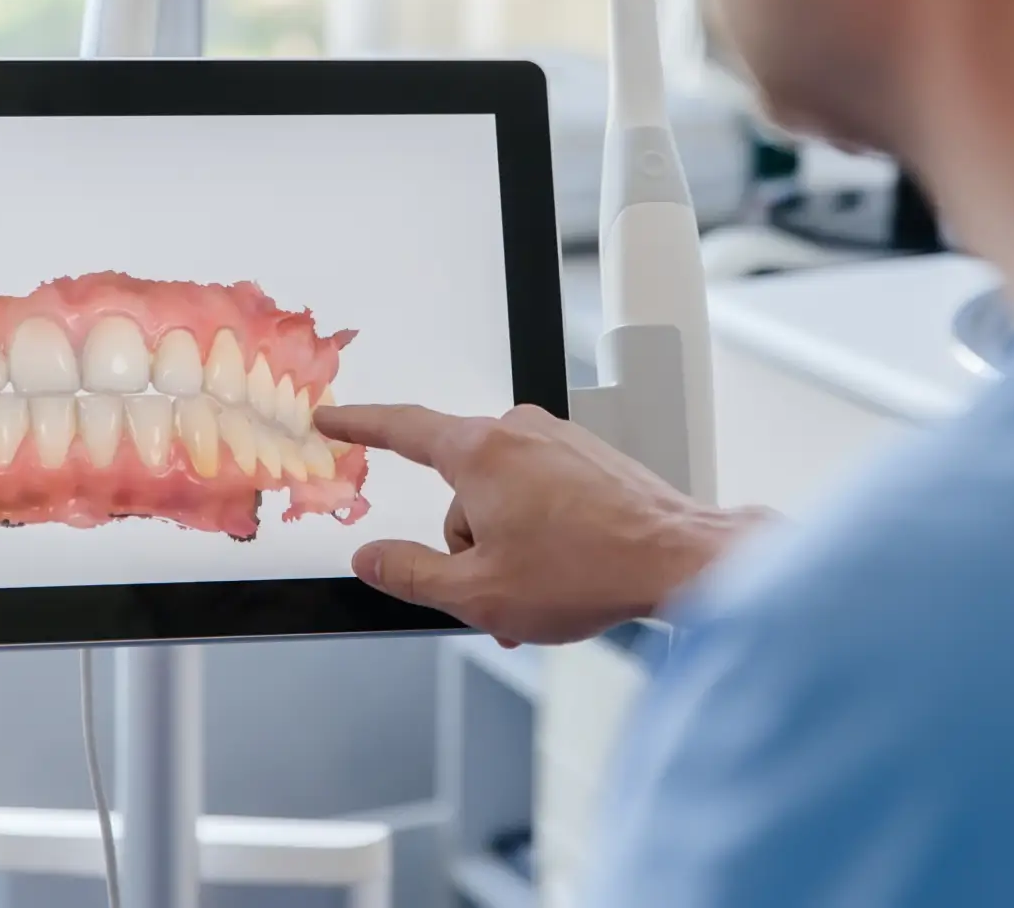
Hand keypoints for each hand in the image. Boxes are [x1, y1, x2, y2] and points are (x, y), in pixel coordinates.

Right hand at [312, 402, 775, 646]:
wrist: (681, 559)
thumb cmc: (590, 570)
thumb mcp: (477, 592)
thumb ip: (410, 573)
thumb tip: (369, 558)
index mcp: (480, 452)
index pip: (401, 427)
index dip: (359, 427)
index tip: (331, 421)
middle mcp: (518, 431)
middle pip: (458, 490)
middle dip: (466, 544)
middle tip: (496, 593)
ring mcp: (558, 440)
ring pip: (500, 497)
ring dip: (506, 545)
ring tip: (543, 589)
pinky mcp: (588, 457)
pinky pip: (541, 492)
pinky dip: (541, 533)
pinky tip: (567, 571)